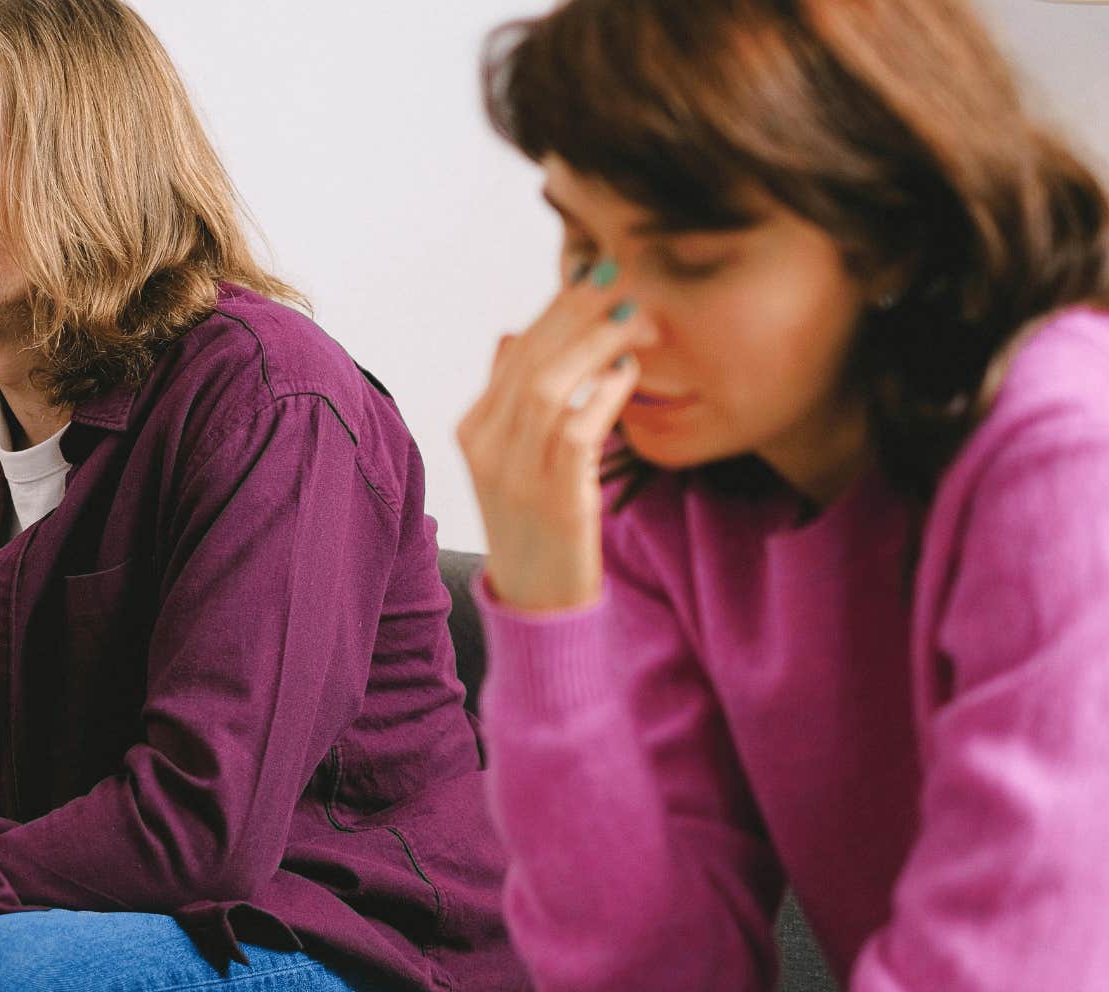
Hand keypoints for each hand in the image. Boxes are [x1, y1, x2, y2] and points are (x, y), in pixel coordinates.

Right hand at [457, 261, 656, 611]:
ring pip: (548, 387)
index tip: (597, 271)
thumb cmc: (536, 524)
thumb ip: (508, 397)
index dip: (558, 306)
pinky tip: (628, 374)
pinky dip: (601, 396)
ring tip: (636, 315)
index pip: (517, 351)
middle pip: (530, 359)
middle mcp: (486, 448)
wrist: (536, 603)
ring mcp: (514, 476)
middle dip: (578, 310)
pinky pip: (574, 432)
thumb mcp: (510, 458)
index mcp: (473, 429)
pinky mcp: (552, 501)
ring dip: (595, 344)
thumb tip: (512, 332)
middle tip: (624, 275)